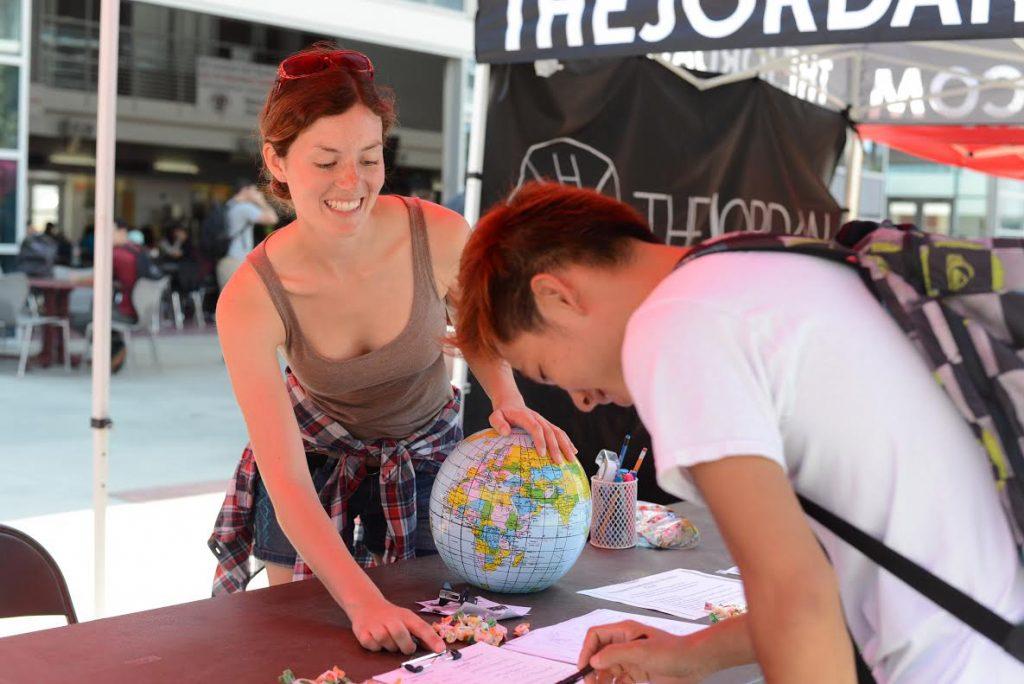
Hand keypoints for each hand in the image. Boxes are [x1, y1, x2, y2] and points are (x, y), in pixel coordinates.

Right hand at [347, 595, 444, 654]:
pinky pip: (373, 647)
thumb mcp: (407, 619)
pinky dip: (376, 647)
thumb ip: (421, 632)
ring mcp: (376, 625)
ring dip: (390, 647)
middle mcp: (391, 619)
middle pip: (401, 635)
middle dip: (406, 646)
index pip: (421, 627)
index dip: (431, 639)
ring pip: (386, 643)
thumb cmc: (391, 616)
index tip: (440, 649)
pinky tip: (376, 639)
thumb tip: (438, 647)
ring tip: (389, 640)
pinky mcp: (363, 632)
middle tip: (407, 647)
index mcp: (406, 616)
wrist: (366, 604)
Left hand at [489, 401, 576, 463]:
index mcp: (526, 417)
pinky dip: (568, 442)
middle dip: (556, 447)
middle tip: (559, 462)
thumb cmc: (502, 413)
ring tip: (572, 459)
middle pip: (550, 432)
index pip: (536, 428)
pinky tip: (574, 451)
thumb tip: (505, 432)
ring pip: (558, 432)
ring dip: (566, 445)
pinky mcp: (547, 425)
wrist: (511, 403)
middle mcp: (538, 418)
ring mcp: (544, 421)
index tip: (542, 454)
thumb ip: (498, 423)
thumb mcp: (495, 416)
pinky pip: (560, 433)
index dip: (540, 440)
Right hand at [579, 621, 707, 683]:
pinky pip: (619, 679)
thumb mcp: (640, 651)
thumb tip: (593, 661)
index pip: (595, 637)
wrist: (695, 663)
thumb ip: (615, 654)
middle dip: (592, 669)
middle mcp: (624, 643)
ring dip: (601, 680)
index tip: (584, 670)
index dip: (586, 652)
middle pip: (599, 654)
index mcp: (623, 631)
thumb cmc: (670, 652)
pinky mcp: (638, 672)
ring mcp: (631, 658)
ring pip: (608, 669)